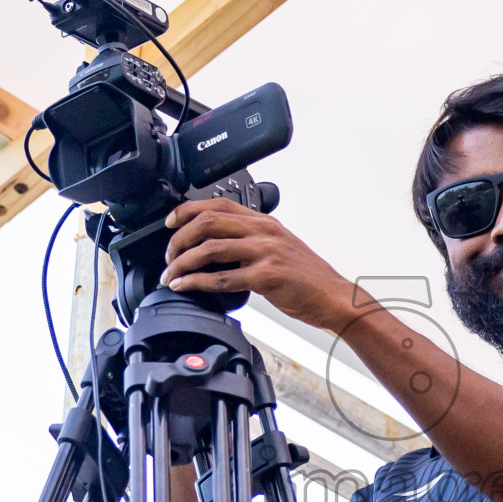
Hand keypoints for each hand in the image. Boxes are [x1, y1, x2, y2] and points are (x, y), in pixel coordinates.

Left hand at [159, 197, 356, 330]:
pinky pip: (222, 278)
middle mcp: (263, 232)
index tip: (170, 223)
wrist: (333, 297)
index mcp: (265, 222)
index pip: (218, 204)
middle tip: (168, 256)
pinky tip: (185, 286)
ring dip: (182, 263)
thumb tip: (220, 247)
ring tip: (170, 275)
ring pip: (210, 249)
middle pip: (207, 222)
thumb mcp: (281, 247)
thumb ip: (254, 241)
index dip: (188, 211)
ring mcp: (265, 252)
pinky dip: (196, 282)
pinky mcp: (266, 277)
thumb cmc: (308, 278)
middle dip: (178, 239)